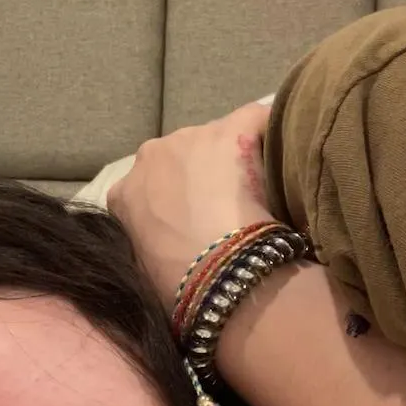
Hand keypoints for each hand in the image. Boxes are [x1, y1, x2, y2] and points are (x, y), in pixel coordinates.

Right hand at [108, 103, 275, 308]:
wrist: (216, 272)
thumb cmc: (178, 286)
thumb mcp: (144, 271)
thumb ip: (147, 248)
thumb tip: (162, 252)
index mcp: (123, 194)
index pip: (150, 188)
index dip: (176, 202)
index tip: (196, 221)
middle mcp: (150, 155)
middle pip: (181, 157)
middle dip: (203, 175)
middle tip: (230, 207)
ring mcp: (190, 138)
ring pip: (216, 139)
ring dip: (232, 160)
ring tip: (258, 191)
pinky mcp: (231, 131)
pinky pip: (255, 119)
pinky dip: (268, 135)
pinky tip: (283, 158)